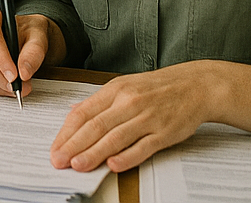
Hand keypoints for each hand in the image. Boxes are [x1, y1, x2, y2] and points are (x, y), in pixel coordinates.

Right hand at [0, 5, 62, 97]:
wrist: (23, 38)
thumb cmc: (28, 34)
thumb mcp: (38, 38)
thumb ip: (34, 53)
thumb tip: (24, 72)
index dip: (1, 58)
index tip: (15, 75)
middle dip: (1, 77)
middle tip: (19, 87)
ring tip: (15, 88)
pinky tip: (4, 87)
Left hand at [51, 62, 223, 171]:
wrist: (196, 85)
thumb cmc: (157, 87)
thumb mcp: (124, 85)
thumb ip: (99, 102)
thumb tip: (74, 113)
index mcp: (114, 90)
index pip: (83, 113)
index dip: (66, 132)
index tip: (55, 147)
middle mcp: (128, 102)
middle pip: (95, 126)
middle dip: (73, 145)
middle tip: (59, 160)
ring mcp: (147, 117)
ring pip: (115, 137)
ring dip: (94, 153)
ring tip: (78, 165)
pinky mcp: (165, 132)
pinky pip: (143, 146)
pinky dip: (127, 157)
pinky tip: (114, 165)